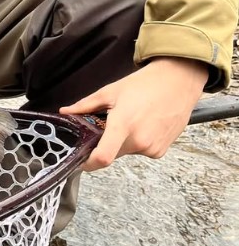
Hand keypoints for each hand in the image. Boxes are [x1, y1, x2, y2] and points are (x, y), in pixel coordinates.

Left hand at [59, 57, 207, 171]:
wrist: (177, 82)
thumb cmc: (146, 84)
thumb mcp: (110, 91)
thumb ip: (85, 105)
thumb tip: (66, 112)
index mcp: (123, 124)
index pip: (103, 157)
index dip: (88, 163)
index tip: (81, 160)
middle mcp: (139, 140)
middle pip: (111, 153)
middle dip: (105, 143)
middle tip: (109, 125)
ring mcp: (151, 147)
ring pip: (126, 152)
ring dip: (122, 141)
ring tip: (132, 119)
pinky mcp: (161, 151)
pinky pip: (140, 151)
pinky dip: (137, 141)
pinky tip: (144, 124)